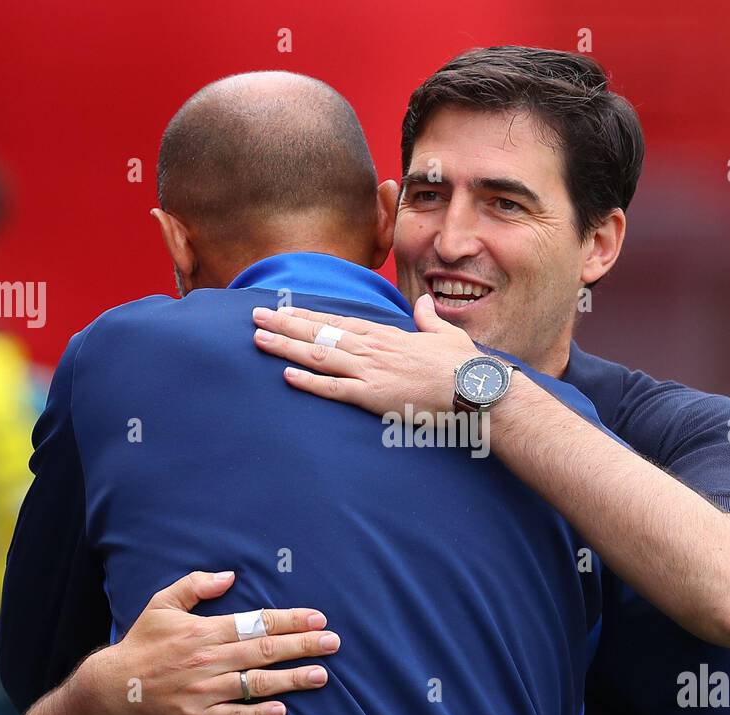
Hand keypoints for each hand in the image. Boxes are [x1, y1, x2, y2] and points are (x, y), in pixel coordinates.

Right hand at [88, 570, 338, 714]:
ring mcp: (204, 690)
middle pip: (264, 651)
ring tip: (322, 675)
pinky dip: (259, 713)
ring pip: (255, 683)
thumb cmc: (142, 642)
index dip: (289, 621)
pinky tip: (283, 709)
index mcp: (204, 630)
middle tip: (334, 642)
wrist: (112, 687)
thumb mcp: (162, 603)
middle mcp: (208, 660)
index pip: (256, 624)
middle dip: (303, 646)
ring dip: (292, 679)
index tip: (317, 618)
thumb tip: (229, 575)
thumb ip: (195, 585)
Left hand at [251, 293, 480, 415]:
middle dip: (285, 325)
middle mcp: (373, 348)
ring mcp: (371, 371)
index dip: (308, 316)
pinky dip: (309, 382)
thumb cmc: (463, 366)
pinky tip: (287, 376)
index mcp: (386, 334)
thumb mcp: (445, 335)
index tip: (284, 309)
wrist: (474, 388)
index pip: (338, 322)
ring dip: (287, 348)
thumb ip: (428, 318)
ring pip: (319, 356)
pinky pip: (335, 389)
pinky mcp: (373, 395)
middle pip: (320, 334)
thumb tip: (423, 303)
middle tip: (255, 317)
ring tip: (259, 340)